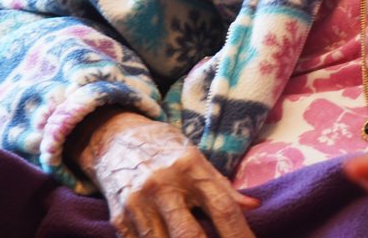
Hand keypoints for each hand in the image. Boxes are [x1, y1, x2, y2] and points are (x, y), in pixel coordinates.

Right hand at [68, 108, 258, 237]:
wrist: (114, 139)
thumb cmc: (165, 149)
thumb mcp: (197, 158)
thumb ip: (223, 186)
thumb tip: (253, 206)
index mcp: (190, 168)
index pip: (222, 209)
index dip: (240, 234)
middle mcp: (163, 186)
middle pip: (190, 235)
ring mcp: (138, 205)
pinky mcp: (120, 220)